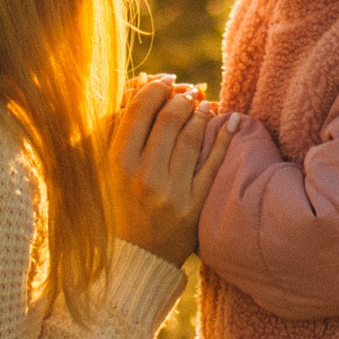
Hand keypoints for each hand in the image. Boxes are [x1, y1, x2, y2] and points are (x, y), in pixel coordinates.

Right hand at [106, 77, 237, 261]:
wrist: (135, 258)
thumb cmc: (116, 206)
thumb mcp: (106, 168)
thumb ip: (118, 128)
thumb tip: (141, 83)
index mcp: (116, 164)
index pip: (138, 111)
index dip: (155, 88)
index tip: (165, 80)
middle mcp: (143, 177)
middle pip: (168, 119)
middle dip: (181, 98)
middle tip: (188, 90)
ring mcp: (171, 192)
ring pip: (191, 138)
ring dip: (201, 113)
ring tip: (203, 103)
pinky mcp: (194, 206)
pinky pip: (213, 165)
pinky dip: (224, 138)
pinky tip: (231, 120)